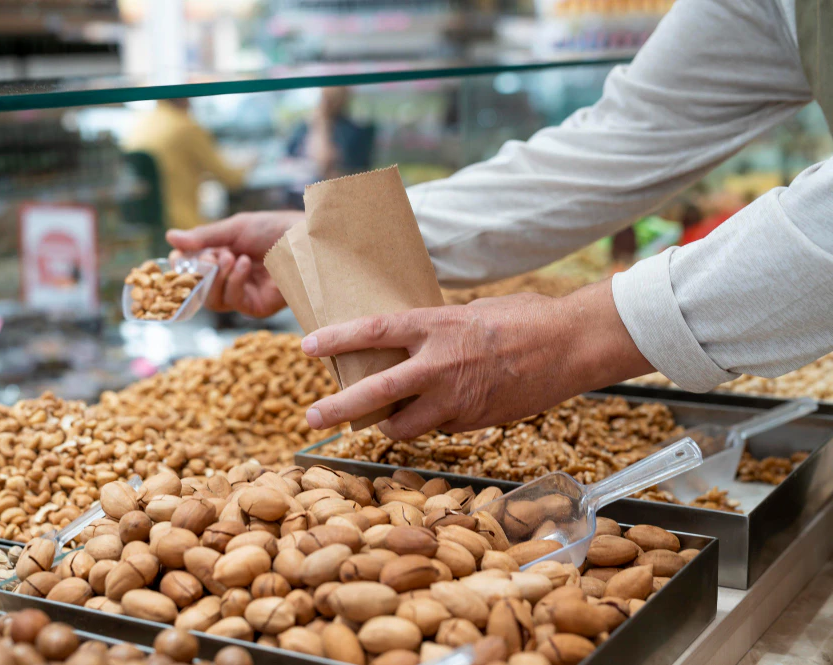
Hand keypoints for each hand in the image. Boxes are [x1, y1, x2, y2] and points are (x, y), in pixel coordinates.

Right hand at [167, 210, 302, 317]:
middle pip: (199, 289)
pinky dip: (234, 282)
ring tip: (230, 257)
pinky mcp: (257, 306)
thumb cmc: (274, 229)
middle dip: (199, 273)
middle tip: (209, 256)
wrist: (305, 239)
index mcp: (223, 258)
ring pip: (213, 300)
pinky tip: (244, 265)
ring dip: (216, 278)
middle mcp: (231, 279)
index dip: (181, 266)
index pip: (192, 270)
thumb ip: (204, 237)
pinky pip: (233, 301)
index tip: (176, 257)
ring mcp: (244, 294)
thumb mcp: (235, 228)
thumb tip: (169, 237)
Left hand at [300, 280, 653, 439]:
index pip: (373, 332)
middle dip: (338, 408)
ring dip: (387, 426)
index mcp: (437, 327)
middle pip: (376, 393)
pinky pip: (440, 427)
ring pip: (405, 426)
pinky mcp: (475, 422)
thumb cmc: (524, 318)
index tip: (307, 346)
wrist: (571, 346)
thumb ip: (435, 329)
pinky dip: (431, 422)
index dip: (336, 339)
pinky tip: (439, 410)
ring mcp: (458, 399)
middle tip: (310, 417)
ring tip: (377, 422)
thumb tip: (406, 343)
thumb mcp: (470, 311)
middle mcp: (441, 365)